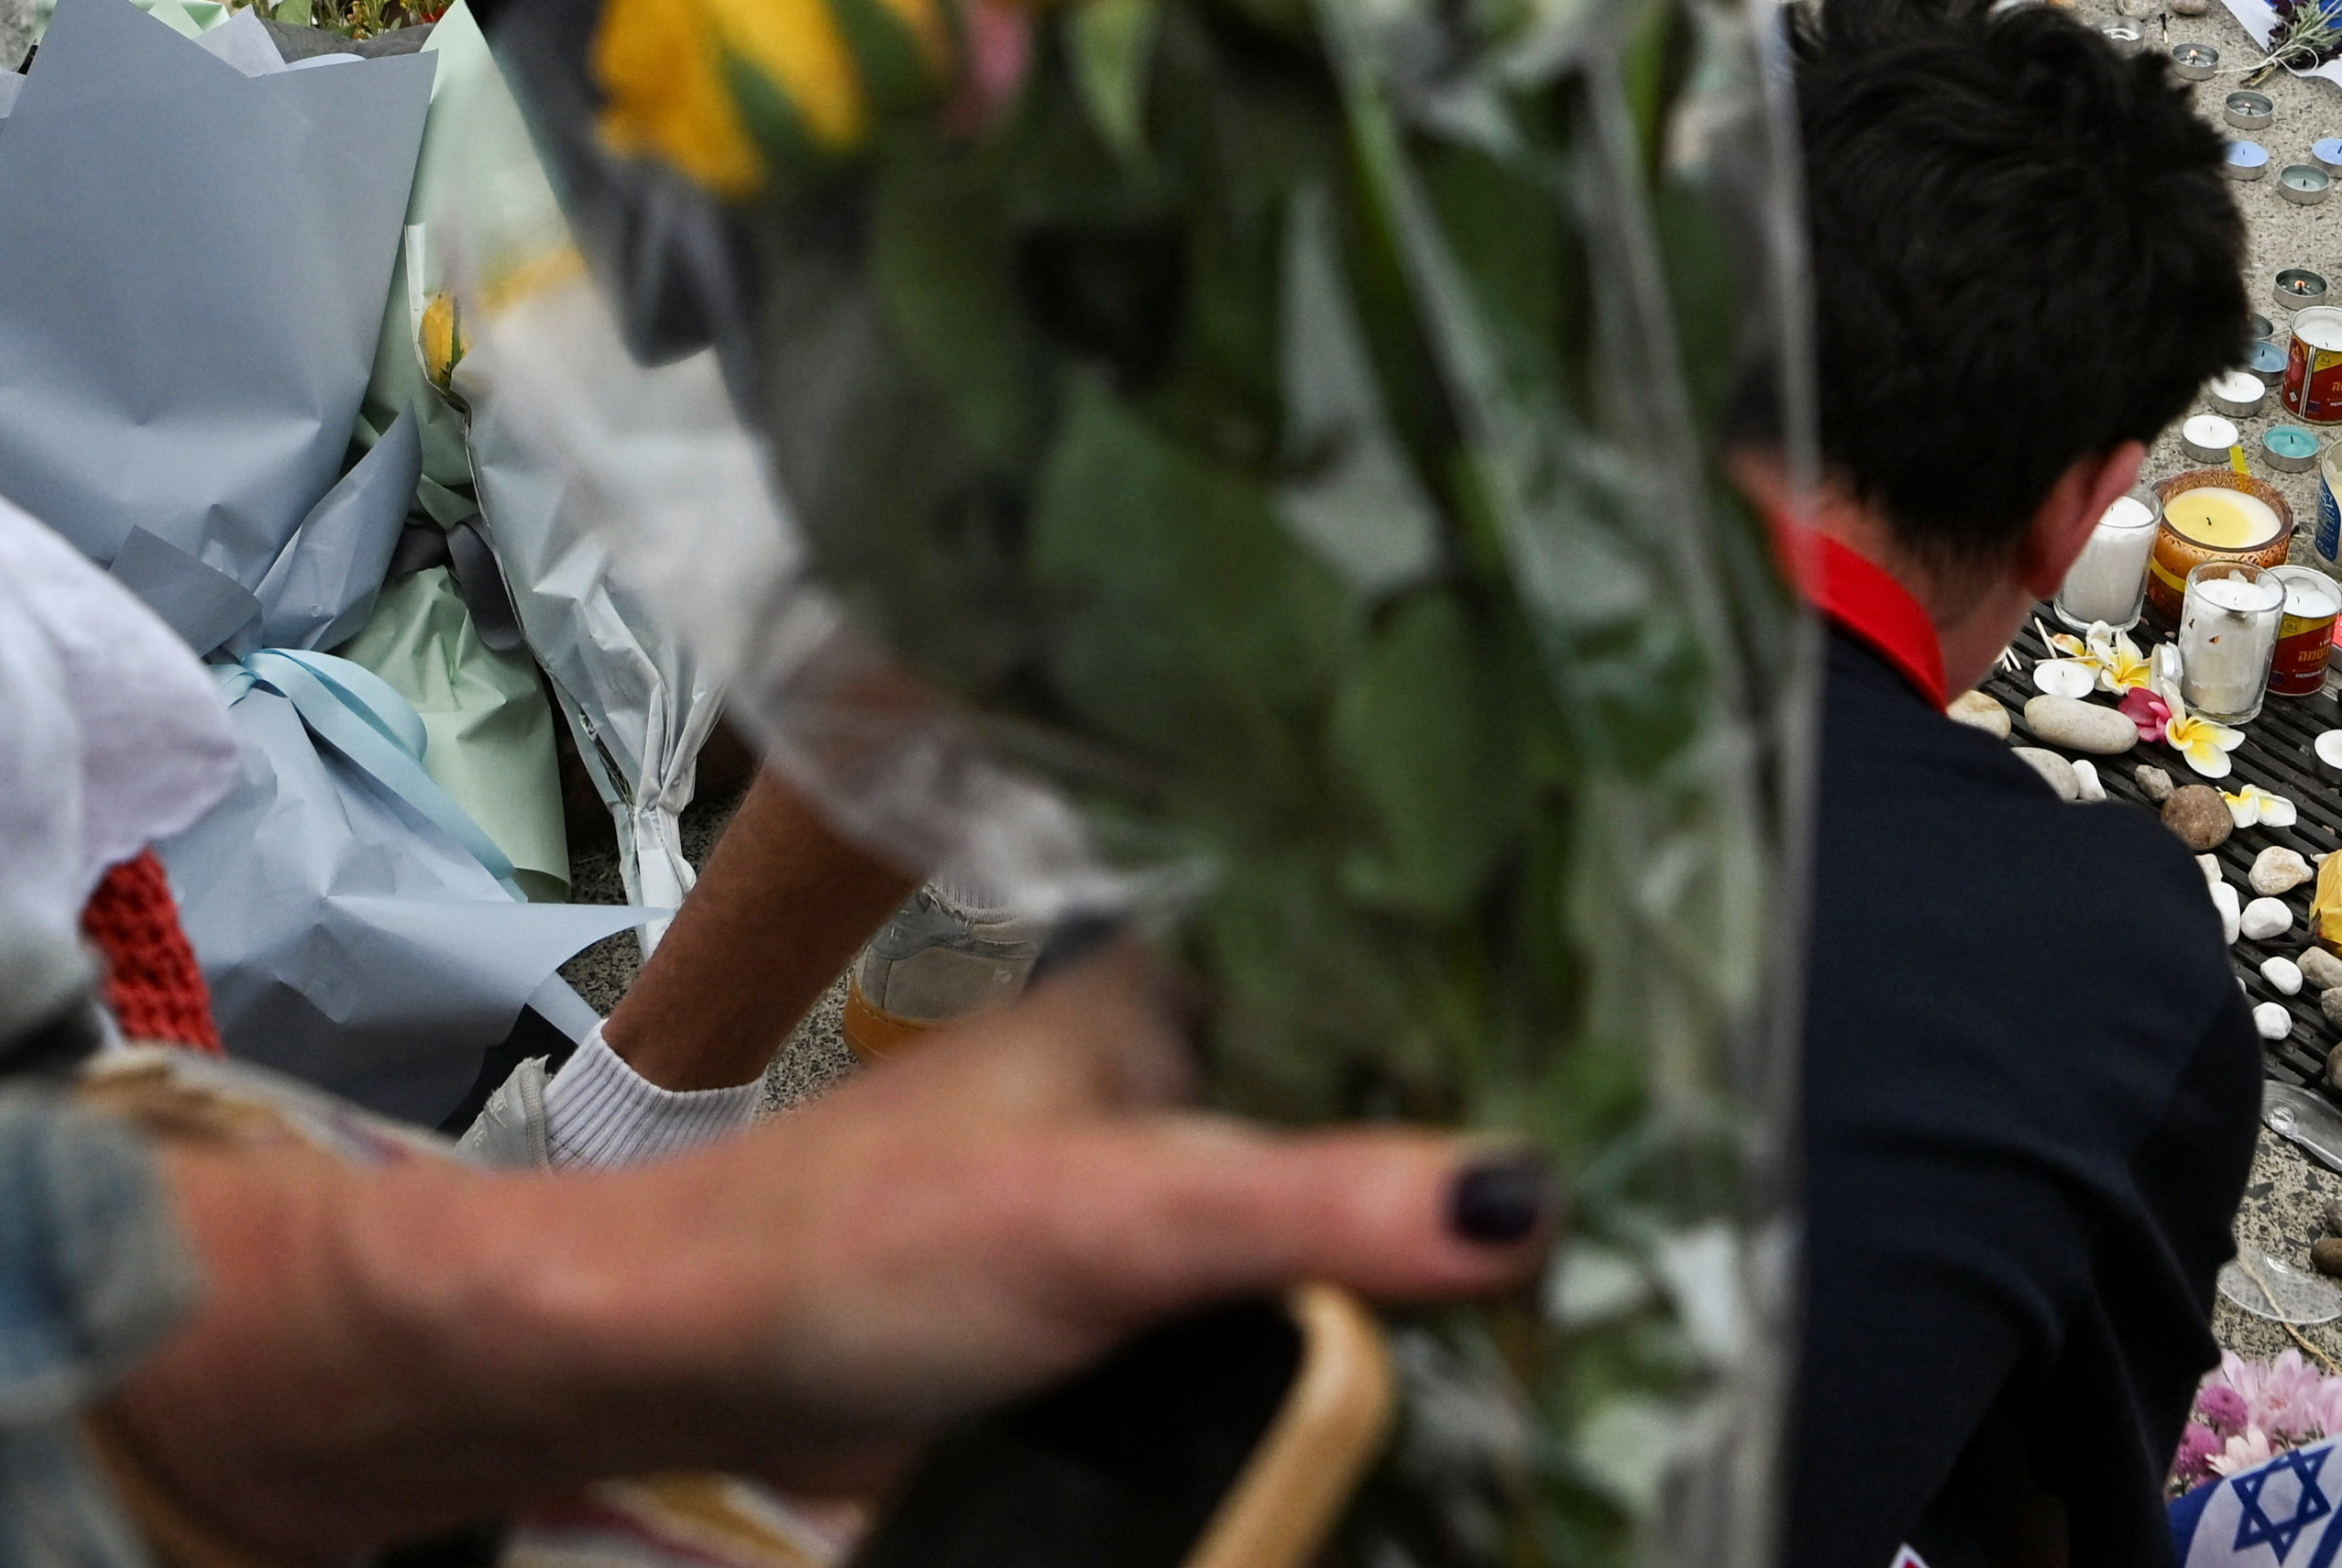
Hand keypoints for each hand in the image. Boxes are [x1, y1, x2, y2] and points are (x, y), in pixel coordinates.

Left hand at [105, 951, 1550, 1549]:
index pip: (1411, 972)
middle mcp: (1191, 1062)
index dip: (1535, 1024)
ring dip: (1432, 1262)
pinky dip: (1356, 1333)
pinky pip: (1287, 1301)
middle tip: (1644, 1231)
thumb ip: (1312, 1204)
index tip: (1665, 1087)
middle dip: (1501, 1163)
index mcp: (1193, 983)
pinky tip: (1436, 1368)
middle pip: (1399, 1102)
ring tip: (1579, 1302)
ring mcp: (1161, 1180)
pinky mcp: (1133, 1293)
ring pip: (1349, 1207)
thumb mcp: (1111, 1222)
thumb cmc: (853, 1248)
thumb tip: (1520, 1202)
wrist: (677, 1361)